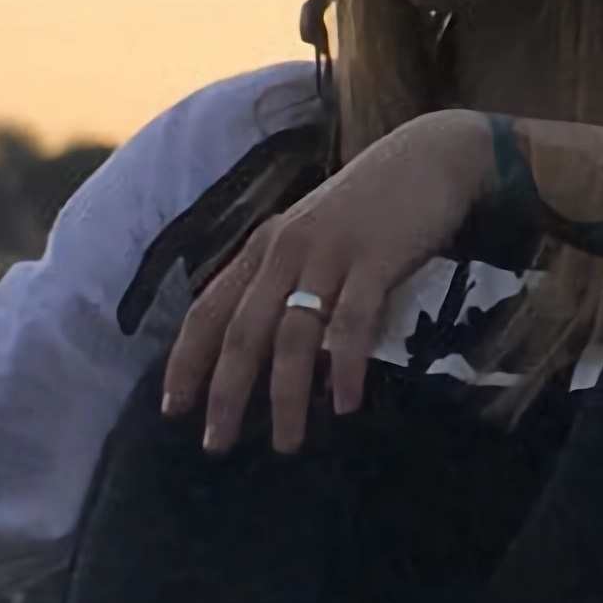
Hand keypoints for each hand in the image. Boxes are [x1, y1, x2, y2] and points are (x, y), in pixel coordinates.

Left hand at [160, 109, 489, 454]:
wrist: (432, 158)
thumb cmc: (369, 209)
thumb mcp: (312, 239)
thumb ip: (285, 284)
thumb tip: (265, 352)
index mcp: (263, 248)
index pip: (207, 311)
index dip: (185, 361)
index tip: (171, 408)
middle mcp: (284, 250)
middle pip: (241, 332)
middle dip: (224, 392)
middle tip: (215, 445)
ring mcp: (328, 253)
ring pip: (293, 336)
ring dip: (285, 396)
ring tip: (287, 443)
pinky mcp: (375, 259)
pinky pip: (353, 322)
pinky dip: (344, 366)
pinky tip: (343, 405)